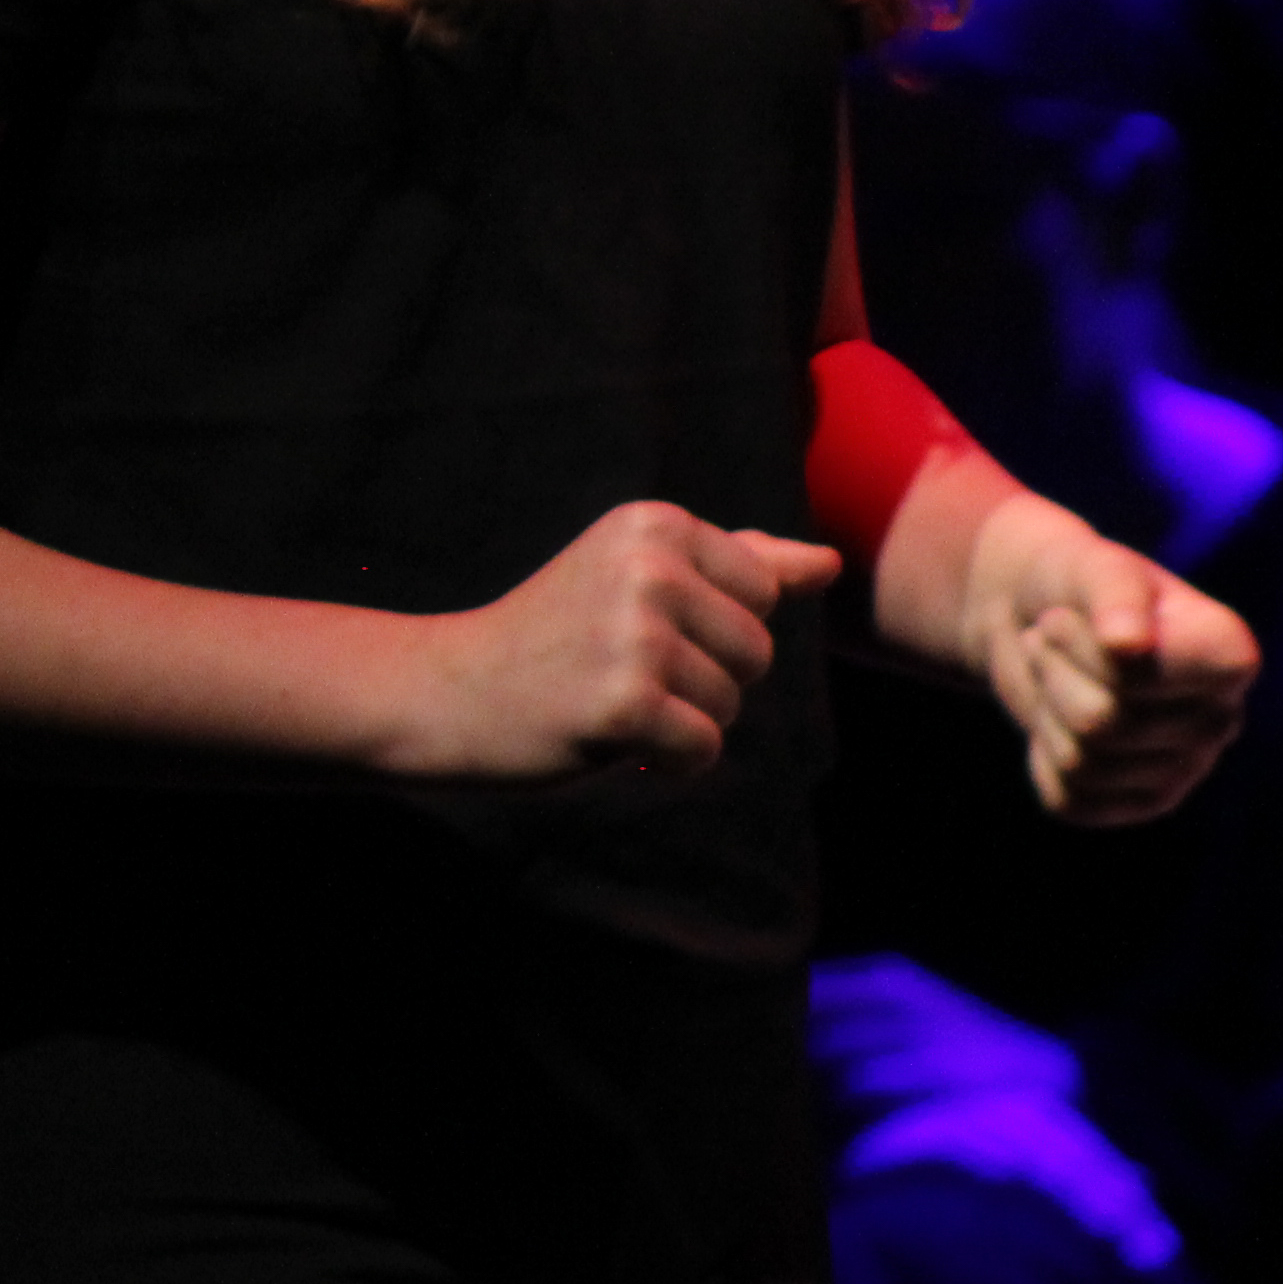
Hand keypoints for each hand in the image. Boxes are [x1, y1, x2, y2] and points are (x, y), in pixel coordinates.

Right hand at [388, 500, 836, 786]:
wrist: (452, 690)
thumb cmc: (557, 633)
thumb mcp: (639, 576)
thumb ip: (738, 564)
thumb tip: (830, 563)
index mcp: (656, 523)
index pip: (763, 594)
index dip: (713, 629)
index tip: (635, 626)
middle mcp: (649, 567)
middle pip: (756, 651)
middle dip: (703, 678)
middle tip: (618, 670)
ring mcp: (635, 635)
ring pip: (731, 702)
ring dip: (682, 720)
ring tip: (610, 699)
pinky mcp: (625, 704)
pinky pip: (704, 748)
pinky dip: (669, 760)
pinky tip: (613, 739)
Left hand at [972, 496, 1256, 823]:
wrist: (1037, 617)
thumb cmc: (1078, 584)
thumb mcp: (1094, 567)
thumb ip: (1116, 596)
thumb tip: (1129, 645)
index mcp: (1229, 658)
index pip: (1141, 677)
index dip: (1087, 646)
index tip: (1075, 615)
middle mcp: (1219, 721)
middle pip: (1104, 722)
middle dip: (1057, 671)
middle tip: (1051, 636)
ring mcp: (1183, 771)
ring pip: (1084, 763)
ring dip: (1047, 707)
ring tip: (1054, 671)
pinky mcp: (1138, 804)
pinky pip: (1069, 800)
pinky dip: (1042, 755)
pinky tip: (1059, 720)